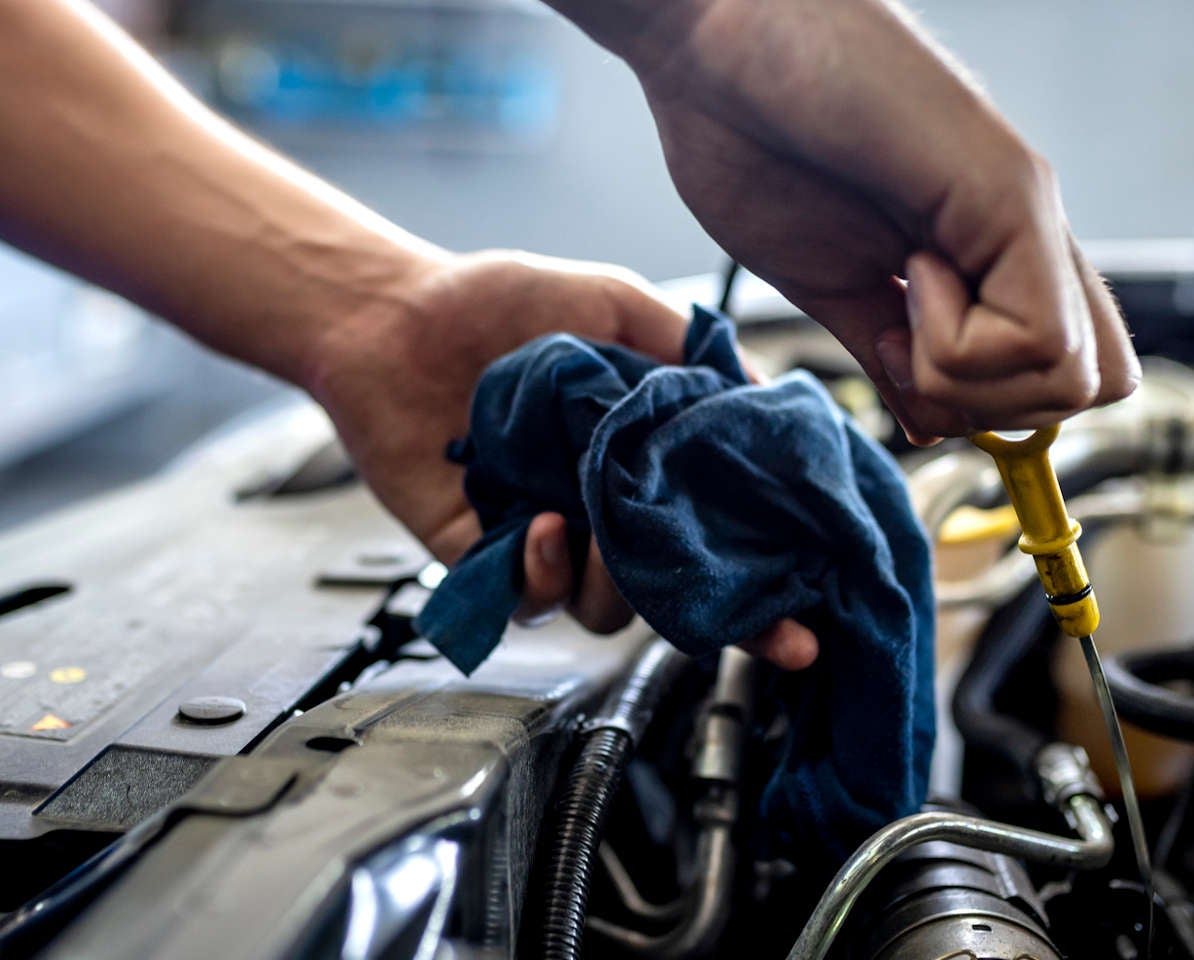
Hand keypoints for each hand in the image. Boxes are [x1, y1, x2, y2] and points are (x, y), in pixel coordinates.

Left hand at [306, 250, 818, 668]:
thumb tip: (763, 392)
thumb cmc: (495, 303)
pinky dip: (542, 573)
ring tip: (596, 527)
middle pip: (674, 592)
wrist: (392, 314)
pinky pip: (527, 601)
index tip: (801, 623)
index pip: (719, 537)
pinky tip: (537, 522)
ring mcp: (545, 538)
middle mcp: (603, 508)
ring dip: (615, 582)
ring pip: (606, 609)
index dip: (764, 587)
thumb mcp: (614, 303)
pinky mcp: (482, 557)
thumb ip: (686, 349)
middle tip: (705, 578)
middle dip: (705, 609)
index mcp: (646, 460)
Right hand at [569, 0, 1139, 439]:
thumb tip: (928, 422)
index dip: (992, 406)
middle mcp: (1022, 229)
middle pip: (1093, 386)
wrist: (711, 40)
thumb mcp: (824, 279)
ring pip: (1074, 379)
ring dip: (968, 373)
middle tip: (906, 336)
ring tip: (902, 288)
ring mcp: (1025, 209)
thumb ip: (885, 349)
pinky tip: (908, 271)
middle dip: (991, 404)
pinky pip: (1037, 340)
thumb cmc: (749, 131)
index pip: (1063, 368)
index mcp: (981, 250)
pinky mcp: (1012, 193)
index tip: (902, 365)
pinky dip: (958, 344)